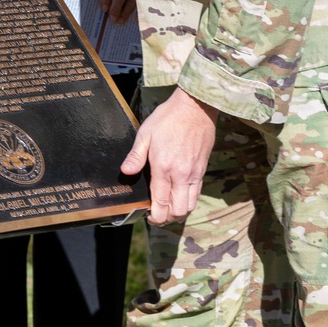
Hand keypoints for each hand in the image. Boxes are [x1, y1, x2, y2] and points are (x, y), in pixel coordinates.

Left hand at [121, 88, 217, 225]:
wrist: (195, 107)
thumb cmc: (168, 118)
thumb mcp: (145, 133)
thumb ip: (136, 156)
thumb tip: (125, 172)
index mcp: (164, 167)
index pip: (161, 203)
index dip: (154, 216)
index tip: (147, 217)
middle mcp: (181, 175)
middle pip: (177, 211)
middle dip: (166, 219)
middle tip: (156, 216)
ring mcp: (194, 173)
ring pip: (189, 206)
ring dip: (178, 213)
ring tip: (167, 210)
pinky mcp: (202, 170)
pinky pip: (197, 194)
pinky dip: (188, 202)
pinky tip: (179, 198)